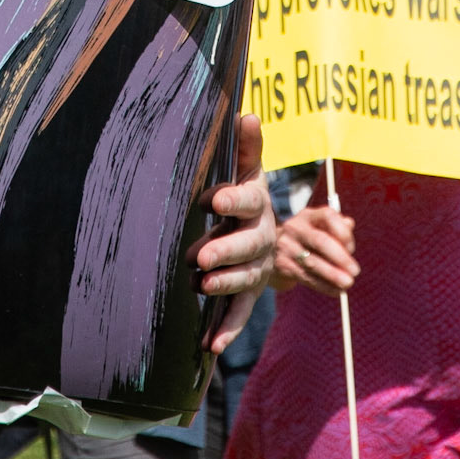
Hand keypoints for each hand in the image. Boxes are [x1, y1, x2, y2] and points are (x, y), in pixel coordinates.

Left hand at [193, 115, 275, 354]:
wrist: (261, 230)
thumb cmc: (244, 193)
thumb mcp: (246, 168)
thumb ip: (247, 146)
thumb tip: (248, 113)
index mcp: (257, 203)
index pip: (246, 199)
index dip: (230, 199)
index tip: (212, 198)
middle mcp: (261, 236)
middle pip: (246, 245)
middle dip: (224, 250)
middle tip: (198, 255)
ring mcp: (257, 267)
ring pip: (244, 279)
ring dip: (224, 285)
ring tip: (202, 286)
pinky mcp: (249, 292)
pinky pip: (240, 313)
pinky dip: (227, 329)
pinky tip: (210, 345)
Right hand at [271, 205, 358, 296]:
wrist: (274, 252)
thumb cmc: (306, 239)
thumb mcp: (318, 228)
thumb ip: (336, 226)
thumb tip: (349, 224)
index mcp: (308, 215)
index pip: (327, 216)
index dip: (343, 232)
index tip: (352, 248)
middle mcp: (295, 228)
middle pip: (320, 241)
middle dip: (340, 257)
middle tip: (355, 271)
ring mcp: (286, 246)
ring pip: (313, 262)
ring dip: (333, 275)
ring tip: (348, 284)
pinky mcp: (283, 265)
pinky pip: (306, 277)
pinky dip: (324, 286)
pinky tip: (337, 291)